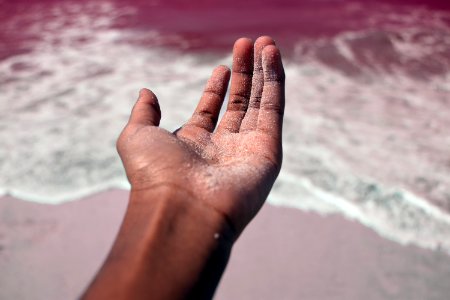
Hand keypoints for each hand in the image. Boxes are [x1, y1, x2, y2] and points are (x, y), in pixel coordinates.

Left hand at [116, 36, 284, 235]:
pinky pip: (273, 109)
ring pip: (259, 102)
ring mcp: (247, 149)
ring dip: (263, 72)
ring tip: (265, 42)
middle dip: (244, 73)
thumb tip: (146, 92)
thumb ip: (143, 113)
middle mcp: (223, 147)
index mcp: (195, 144)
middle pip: (238, 102)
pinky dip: (275, 81)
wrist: (180, 207)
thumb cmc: (154, 174)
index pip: (211, 110)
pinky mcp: (268, 151)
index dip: (218, 87)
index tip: (222, 66)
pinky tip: (271, 56)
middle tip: (247, 43)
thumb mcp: (136, 136)